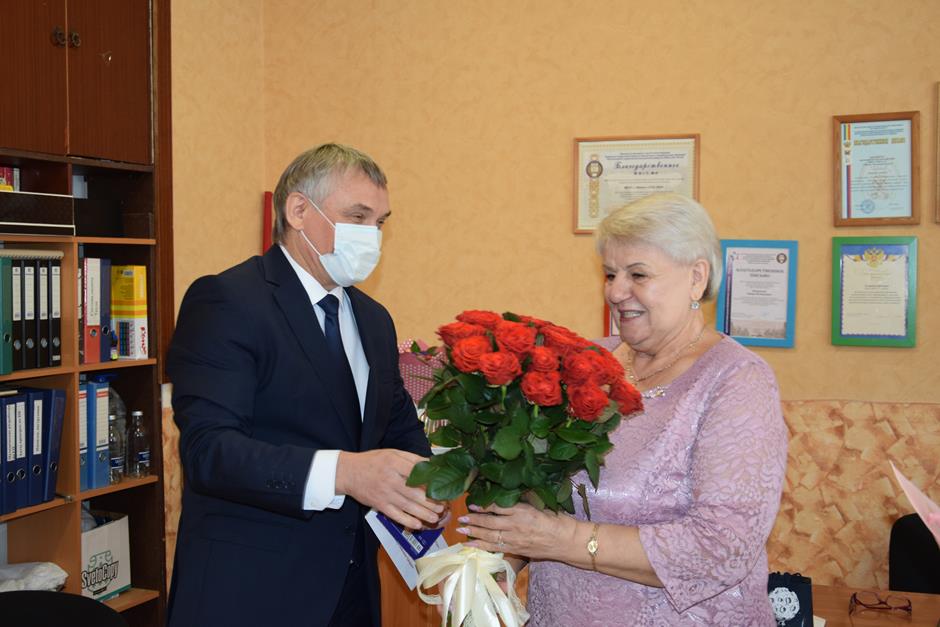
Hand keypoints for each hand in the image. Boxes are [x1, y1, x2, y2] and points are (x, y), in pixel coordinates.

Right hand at [336, 449, 444, 528]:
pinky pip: (395, 515)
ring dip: (423, 513)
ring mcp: (384, 494)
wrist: (348, 472)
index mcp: (394, 463)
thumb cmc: (372, 461)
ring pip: (407, 506)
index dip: (431, 480)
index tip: (442, 485)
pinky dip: (407, 521)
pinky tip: (418, 525)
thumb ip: (411, 458)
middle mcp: (390, 479)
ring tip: (435, 517)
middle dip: (431, 501)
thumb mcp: (392, 453)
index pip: (417, 473)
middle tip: (442, 506)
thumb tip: (431, 464)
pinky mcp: (379, 505)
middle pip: (415, 492)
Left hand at [455, 502, 576, 561]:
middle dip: (474, 520)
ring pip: (489, 536)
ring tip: (460, 530)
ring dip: (473, 533)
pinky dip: (480, 546)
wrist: (567, 540)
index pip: (498, 507)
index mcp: (522, 510)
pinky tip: (470, 545)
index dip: (483, 505)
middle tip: (460, 518)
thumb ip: (524, 499)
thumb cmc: (557, 519)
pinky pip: (494, 548)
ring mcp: (515, 539)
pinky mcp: (516, 550)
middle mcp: (516, 525)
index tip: (472, 503)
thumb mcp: (540, 504)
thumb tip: (508, 493)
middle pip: (490, 523)